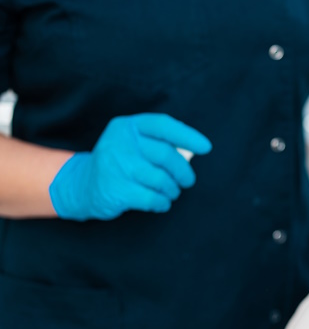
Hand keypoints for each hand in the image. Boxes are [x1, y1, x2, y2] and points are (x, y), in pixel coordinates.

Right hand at [48, 113, 211, 220]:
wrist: (81, 186)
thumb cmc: (119, 163)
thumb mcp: (133, 144)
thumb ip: (158, 142)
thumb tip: (194, 151)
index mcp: (127, 126)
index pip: (163, 125)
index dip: (188, 136)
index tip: (206, 148)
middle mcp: (119, 142)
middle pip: (166, 154)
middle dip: (183, 171)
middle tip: (187, 181)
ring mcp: (115, 166)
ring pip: (161, 179)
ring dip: (172, 189)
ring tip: (171, 192)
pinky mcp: (114, 189)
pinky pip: (152, 198)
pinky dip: (162, 202)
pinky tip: (161, 203)